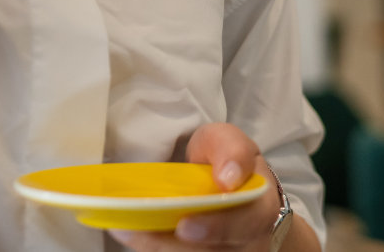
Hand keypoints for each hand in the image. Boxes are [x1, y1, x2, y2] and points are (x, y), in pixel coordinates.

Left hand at [110, 124, 281, 249]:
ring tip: (123, 229)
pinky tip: (129, 233)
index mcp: (260, 208)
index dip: (216, 227)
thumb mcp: (229, 142)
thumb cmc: (229, 163)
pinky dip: (154, 247)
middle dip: (172, 245)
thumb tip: (228, 177)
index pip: (247, 223)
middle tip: (137, 230)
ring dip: (155, 247)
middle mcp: (248, 242)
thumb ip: (231, 149)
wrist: (234, 191)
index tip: (185, 225)